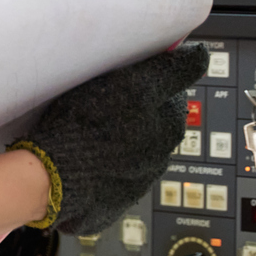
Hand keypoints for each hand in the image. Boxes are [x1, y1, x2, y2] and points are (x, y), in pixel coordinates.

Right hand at [11, 42, 209, 237]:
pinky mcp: (116, 199)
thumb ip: (172, 70)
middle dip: (136, 115)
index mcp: (171, 126)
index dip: (148, 84)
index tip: (128, 79)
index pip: (170, 96)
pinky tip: (87, 156)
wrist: (55, 175)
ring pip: (135, 151)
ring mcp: (139, 181)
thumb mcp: (133, 83)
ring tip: (92, 131)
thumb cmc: (90, 125)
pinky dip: (105, 165)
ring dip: (121, 141)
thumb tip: (200, 56)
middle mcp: (162, 156)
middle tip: (106, 103)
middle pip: (154, 126)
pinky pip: (115, 176)